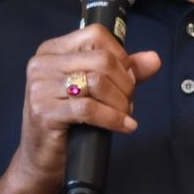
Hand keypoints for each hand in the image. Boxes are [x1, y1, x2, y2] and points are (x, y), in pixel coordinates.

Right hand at [4, 24, 160, 193]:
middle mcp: (42, 64)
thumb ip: (123, 71)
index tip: (127, 78)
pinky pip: (89, 109)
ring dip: (121, 101)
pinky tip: (124, 126)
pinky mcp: (44, 112)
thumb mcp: (93, 90)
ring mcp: (40, 87)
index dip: (120, 56)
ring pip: (98, 82)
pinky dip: (113, 118)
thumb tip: (153, 59)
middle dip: (125, 83)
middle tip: (128, 102)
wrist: (41, 159)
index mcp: (51, 51)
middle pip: (101, 59)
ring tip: (124, 114)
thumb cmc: (67, 122)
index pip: (96, 35)